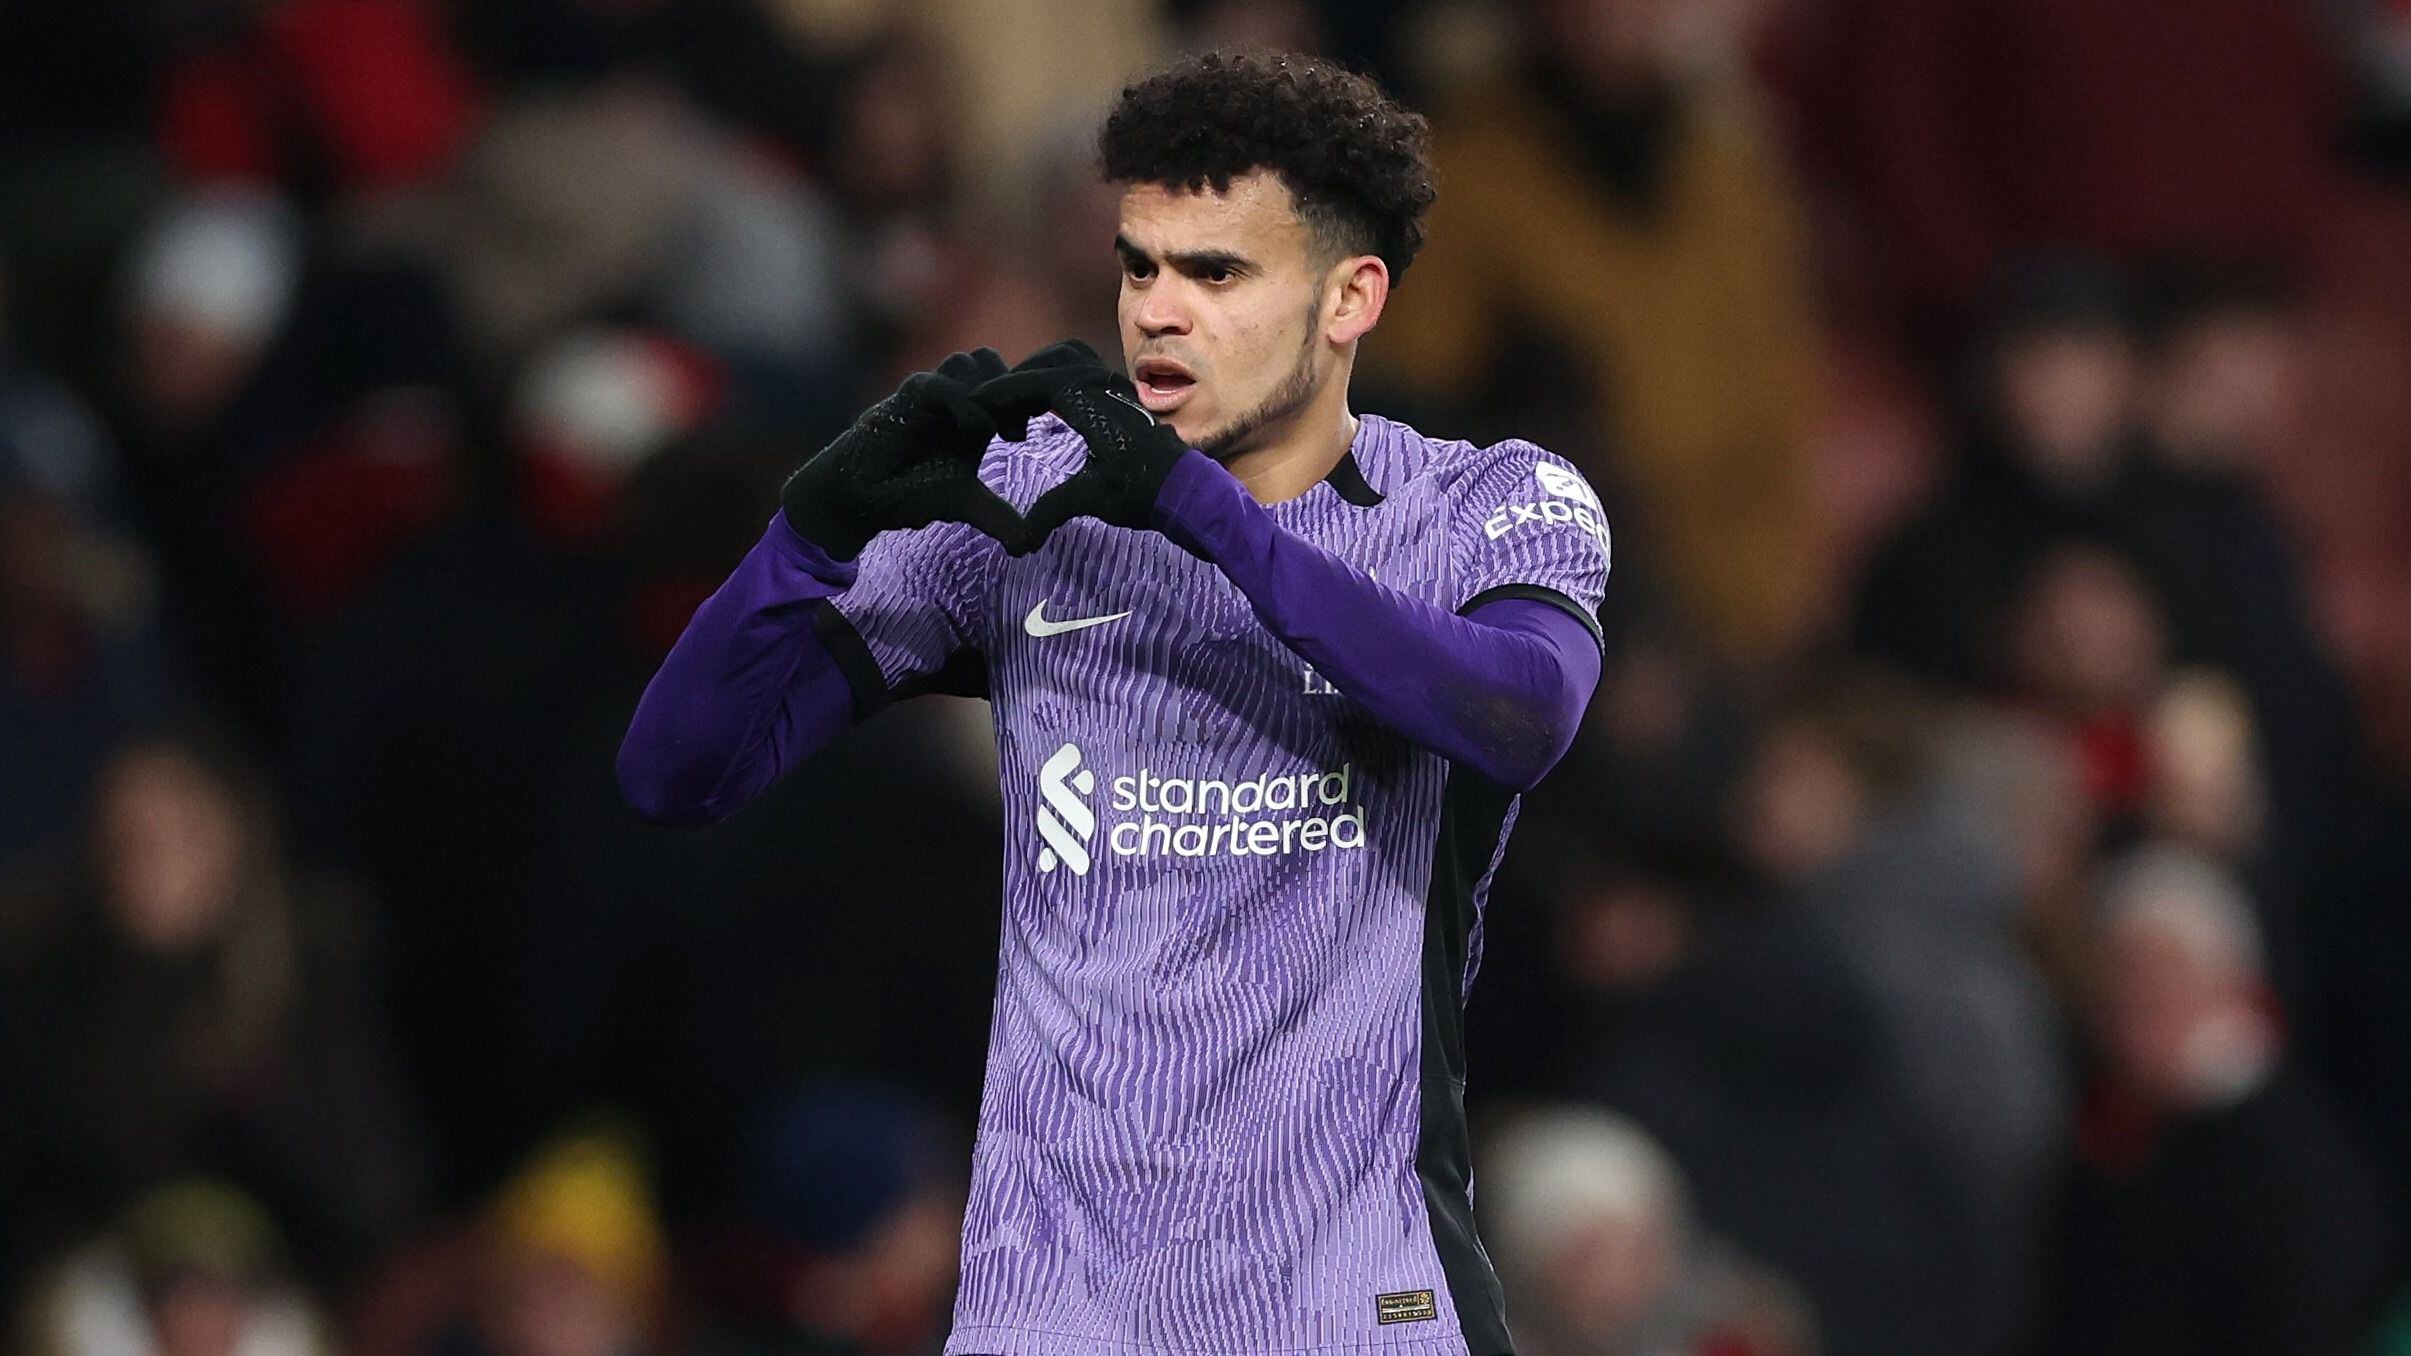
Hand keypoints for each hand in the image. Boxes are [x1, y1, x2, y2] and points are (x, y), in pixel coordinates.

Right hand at [780, 348, 1025, 558]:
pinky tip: (974, 430)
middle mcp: (955, 397)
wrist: (862, 495)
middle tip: (1016, 431)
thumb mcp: (965, 503)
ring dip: (990, 390)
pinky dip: (962, 401)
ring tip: (998, 433)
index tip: (1036, 425)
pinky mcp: (905, 400)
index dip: (1028, 396)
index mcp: (976, 414)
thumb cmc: (912, 490)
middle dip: (1013, 388)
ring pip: (971, 362)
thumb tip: (1029, 544)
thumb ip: (997, 517)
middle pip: (993, 361)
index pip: (1010, 380)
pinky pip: (937, 383)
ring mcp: (931, 394)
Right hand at [1005, 358, 1192, 554]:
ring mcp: (1115, 386)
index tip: (980, 404)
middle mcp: (1106, 387)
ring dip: (1040, 374)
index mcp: (1094, 406)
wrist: (1188, 491)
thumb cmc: (1143, 494)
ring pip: (1069, 359)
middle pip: (1051, 361)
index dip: (1004, 390)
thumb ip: (1053, 509)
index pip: (1039, 381)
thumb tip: (1021, 541)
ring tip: (1018, 407)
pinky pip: (1083, 370)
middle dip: (1019, 379)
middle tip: (995, 408)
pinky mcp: (1120, 393)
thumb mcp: (1093, 500)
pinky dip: (1058, 378)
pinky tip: (1045, 411)